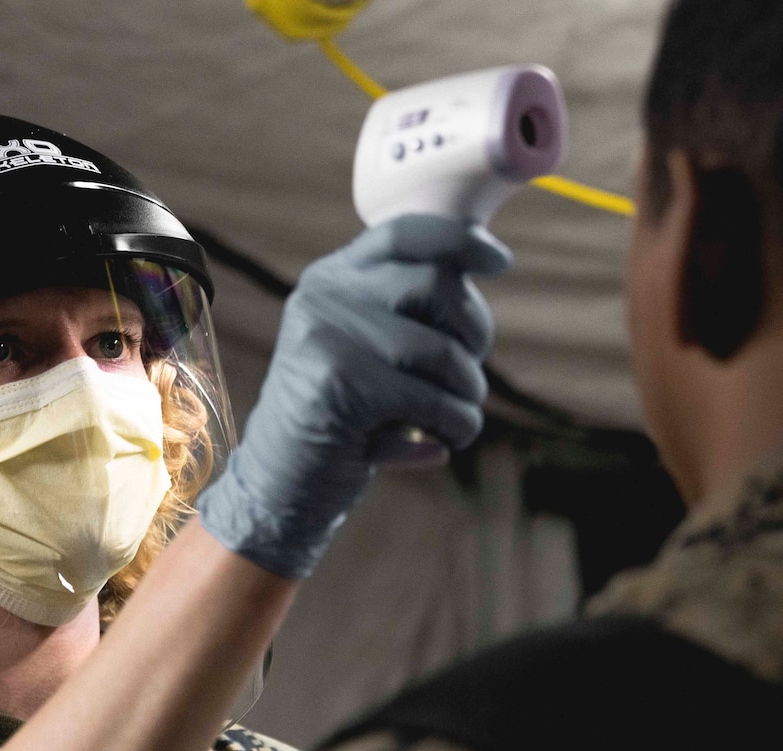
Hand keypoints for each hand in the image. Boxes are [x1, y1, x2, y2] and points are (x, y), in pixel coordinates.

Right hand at [196, 214, 510, 579]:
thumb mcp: (367, 351)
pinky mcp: (336, 383)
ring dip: (468, 392)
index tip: (501, 262)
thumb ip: (409, 311)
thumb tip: (487, 261)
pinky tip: (444, 443)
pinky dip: (457, 425)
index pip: (404, 233)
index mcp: (331, 278)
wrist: (282, 485)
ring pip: (441, 349)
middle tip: (469, 378)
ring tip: (456, 419)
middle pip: (436, 284)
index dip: (461, 241)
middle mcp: (322, 294)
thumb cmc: (343, 419)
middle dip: (476, 331)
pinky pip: (432, 398)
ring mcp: (325, 334)